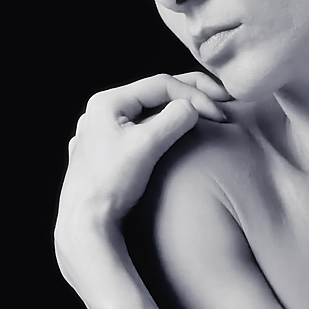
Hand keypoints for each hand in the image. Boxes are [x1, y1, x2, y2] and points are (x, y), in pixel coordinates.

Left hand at [55, 72, 231, 275]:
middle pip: (156, 95)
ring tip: (206, 119)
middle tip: (223, 103)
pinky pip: (142, 131)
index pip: (162, 84)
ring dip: (179, 113)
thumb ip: (175, 119)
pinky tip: (179, 137)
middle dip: (191, 97)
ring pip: (150, 113)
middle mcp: (102, 112)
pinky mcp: (107, 153)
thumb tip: (192, 109)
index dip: (196, 94)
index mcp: (108, 102)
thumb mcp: (147, 145)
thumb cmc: (111, 184)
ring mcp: (103, 132)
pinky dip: (165, 130)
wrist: (85, 224)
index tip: (220, 114)